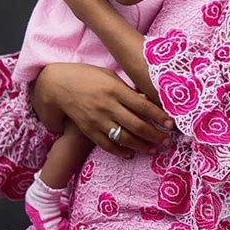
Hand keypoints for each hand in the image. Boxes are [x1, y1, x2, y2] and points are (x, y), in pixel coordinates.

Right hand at [36, 63, 174, 158]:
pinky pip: (107, 144)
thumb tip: (146, 102)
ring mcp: (98, 120)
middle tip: (166, 141)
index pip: (142, 106)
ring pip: (124, 138)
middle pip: (136, 125)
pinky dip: (120, 151)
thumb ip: (127, 90)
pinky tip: (131, 153)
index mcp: (115, 89)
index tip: (171, 124)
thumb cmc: (87, 76)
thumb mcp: (109, 77)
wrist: (58, 85)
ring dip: (141, 145)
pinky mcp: (89, 130)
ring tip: (153, 148)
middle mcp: (108, 106)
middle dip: (154, 135)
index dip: (158, 116)